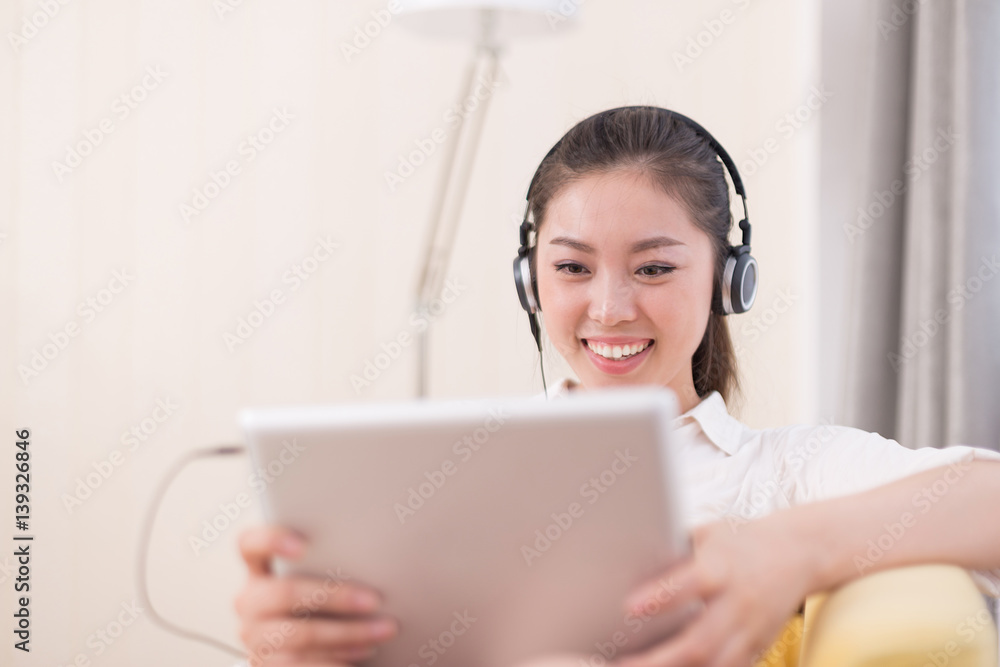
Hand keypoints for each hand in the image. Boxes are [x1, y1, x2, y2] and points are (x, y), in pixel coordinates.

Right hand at [234, 524, 398, 665]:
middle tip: (374, 600)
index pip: (250, 544)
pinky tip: (365, 652)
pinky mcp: (265, 666)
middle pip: (285, 593)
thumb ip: (328, 567)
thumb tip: (373, 560)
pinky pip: (303, 664)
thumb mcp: (316, 583)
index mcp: (259, 572)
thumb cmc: (318, 607)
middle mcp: (250, 603)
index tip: (303, 546)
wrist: (304, 654)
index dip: (272, 540)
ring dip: (349, 633)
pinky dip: (339, 658)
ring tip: (383, 629)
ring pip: (301, 634)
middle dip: (335, 596)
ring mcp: (255, 638)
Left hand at [615, 511, 815, 666]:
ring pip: (715, 665)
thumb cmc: (739, 541)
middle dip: (659, 660)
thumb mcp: (707, 533)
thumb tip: (627, 560)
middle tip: (620, 664)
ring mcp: (751, 630)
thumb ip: (673, 550)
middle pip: (700, 640)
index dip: (660, 597)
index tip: (629, 607)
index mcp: (722, 566)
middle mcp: (739, 602)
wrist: (798, 553)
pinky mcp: (758, 648)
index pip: (690, 583)